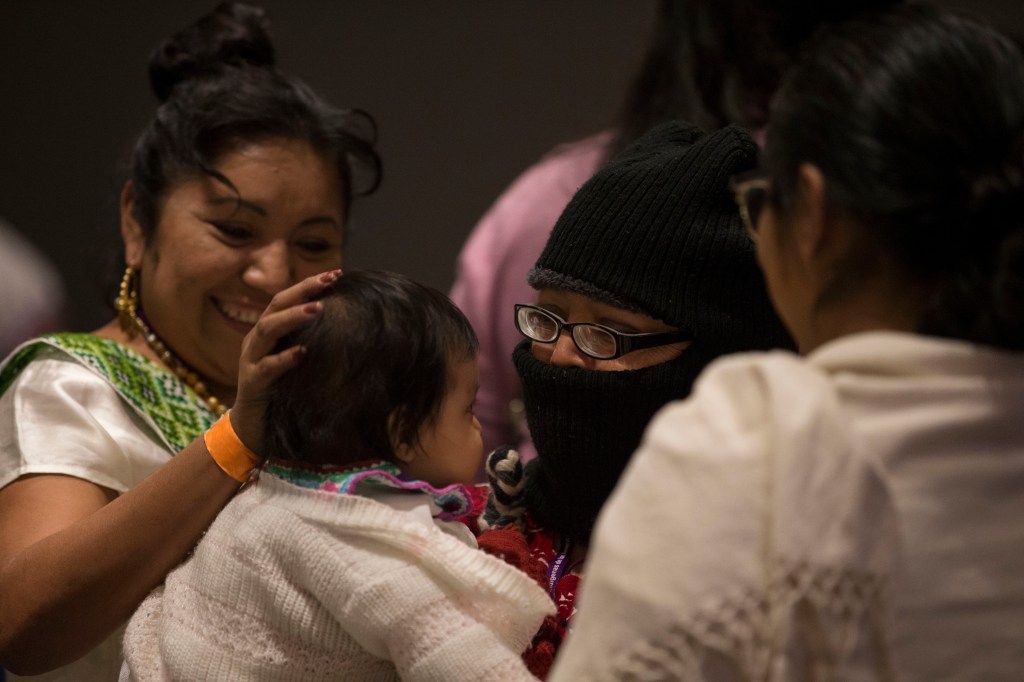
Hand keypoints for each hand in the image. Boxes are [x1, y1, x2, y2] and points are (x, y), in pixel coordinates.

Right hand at [230, 269, 340, 452]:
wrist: (252, 428)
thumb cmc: (281, 390)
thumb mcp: (297, 361)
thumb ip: (312, 342)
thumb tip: (348, 326)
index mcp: (269, 332)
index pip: (288, 299)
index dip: (310, 285)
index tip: (336, 274)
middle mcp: (257, 340)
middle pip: (277, 305)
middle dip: (303, 290)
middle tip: (330, 279)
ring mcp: (250, 360)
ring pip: (267, 329)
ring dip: (293, 317)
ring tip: (318, 308)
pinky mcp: (251, 383)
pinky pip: (266, 367)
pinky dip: (284, 358)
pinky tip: (303, 354)